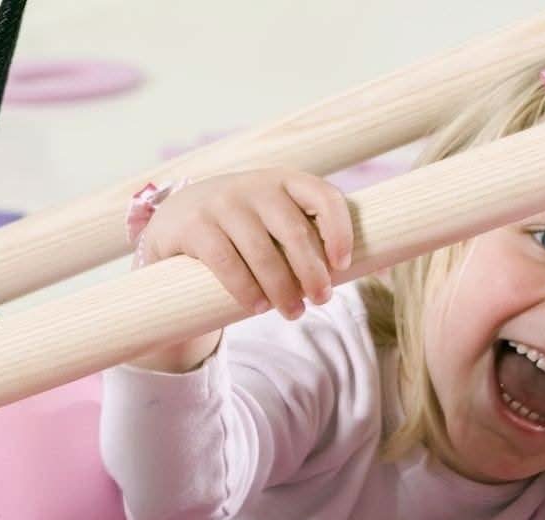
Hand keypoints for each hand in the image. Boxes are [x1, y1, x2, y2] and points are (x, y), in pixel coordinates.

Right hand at [136, 168, 354, 320]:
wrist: (178, 224)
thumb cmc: (245, 234)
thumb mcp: (275, 225)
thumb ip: (307, 238)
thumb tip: (366, 271)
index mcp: (284, 182)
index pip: (323, 196)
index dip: (340, 230)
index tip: (343, 266)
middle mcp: (253, 185)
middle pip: (294, 232)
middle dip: (312, 272)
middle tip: (322, 300)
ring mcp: (221, 202)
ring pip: (262, 252)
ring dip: (282, 289)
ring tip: (293, 313)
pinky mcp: (193, 225)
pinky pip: (226, 262)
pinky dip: (246, 289)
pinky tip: (257, 307)